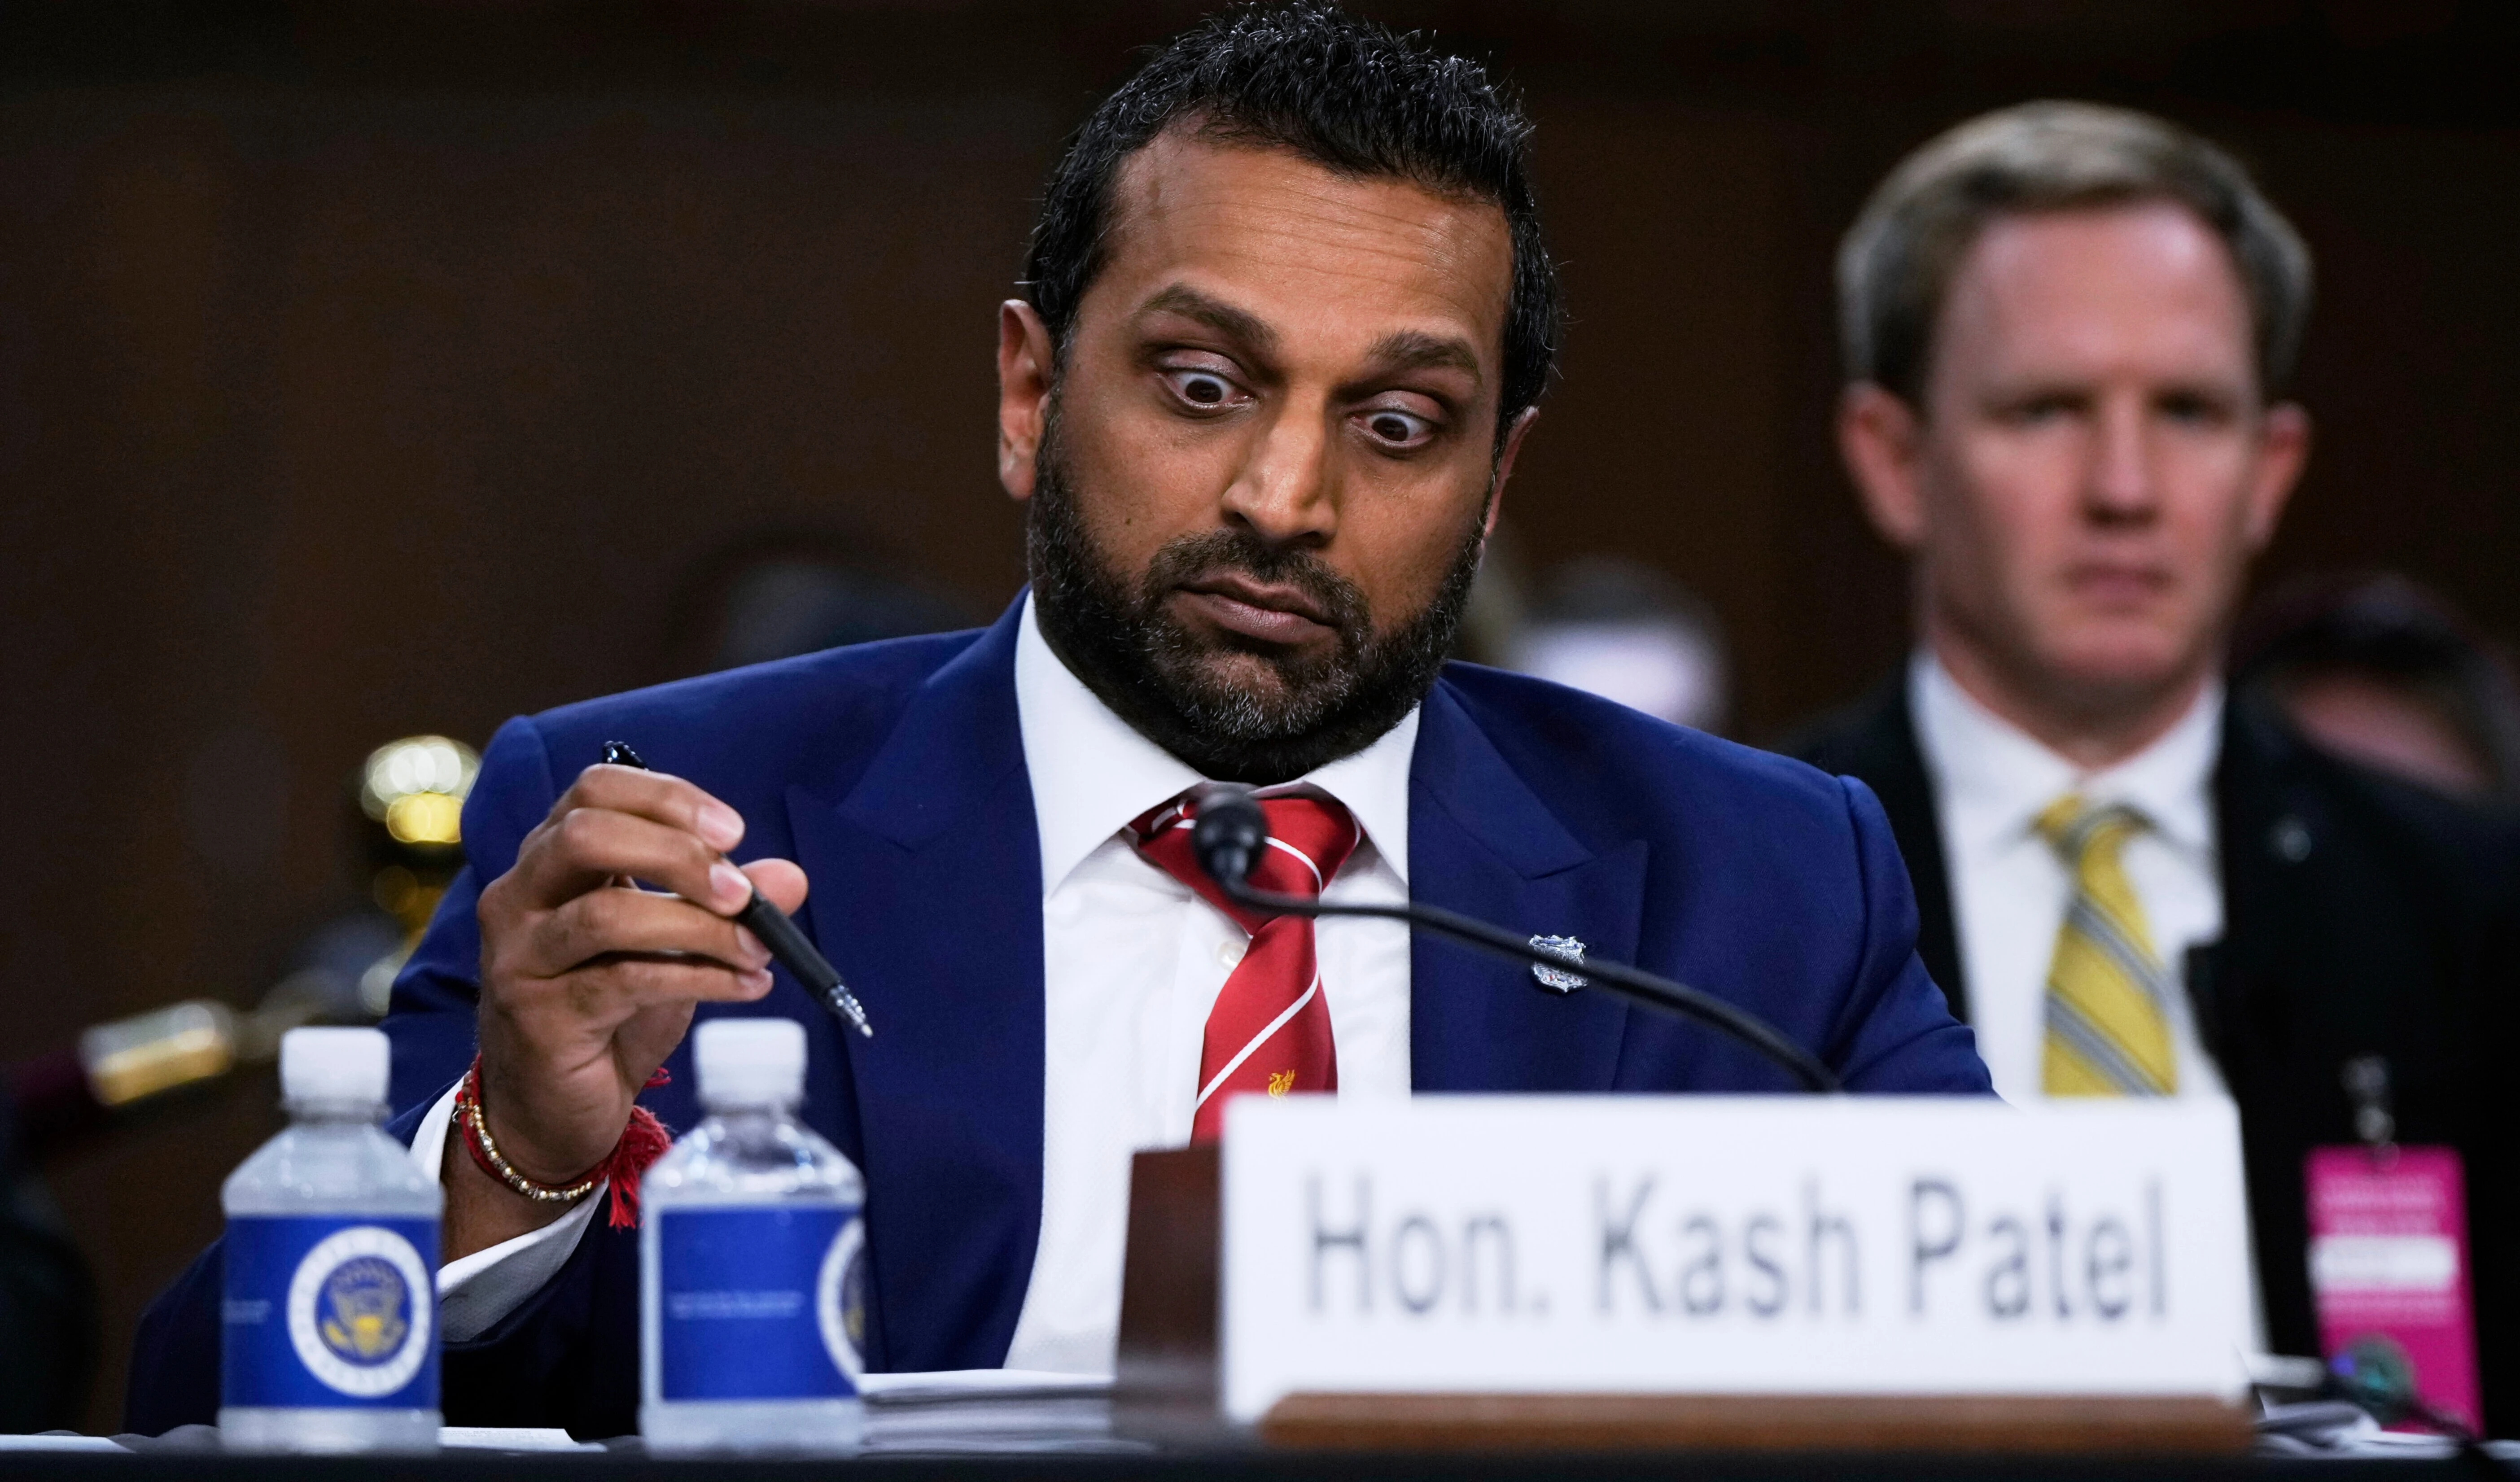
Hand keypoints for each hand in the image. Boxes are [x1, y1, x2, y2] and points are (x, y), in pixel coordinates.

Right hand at [448, 763, 806, 1254]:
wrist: (553, 1108)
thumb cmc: (611, 1011)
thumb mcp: (678, 945)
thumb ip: (727, 903)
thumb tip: (791, 877)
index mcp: (551, 859)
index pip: (595, 791)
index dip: (667, 799)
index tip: (734, 832)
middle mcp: (521, 897)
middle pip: (587, 836)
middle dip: (677, 854)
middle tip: (742, 892)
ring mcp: (520, 956)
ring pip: (608, 914)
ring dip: (699, 927)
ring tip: (757, 949)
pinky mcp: (538, 1015)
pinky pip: (625, 982)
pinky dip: (699, 979)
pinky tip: (746, 986)